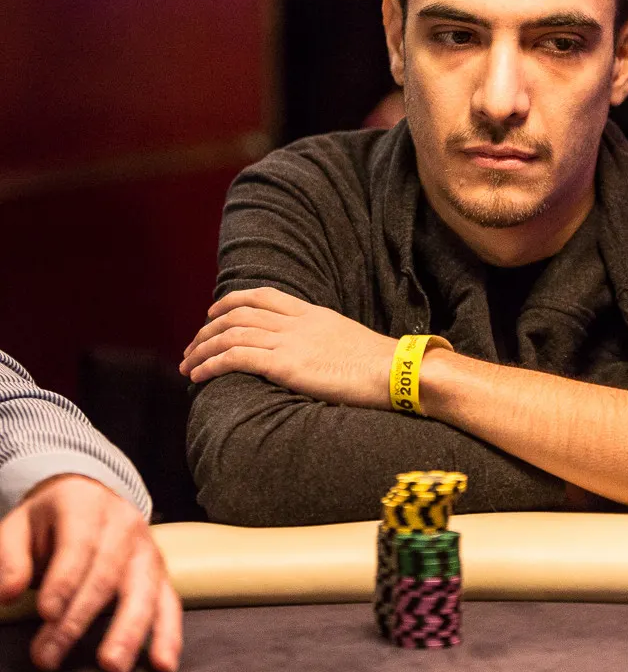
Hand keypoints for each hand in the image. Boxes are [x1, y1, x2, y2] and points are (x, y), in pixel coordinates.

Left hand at [0, 475, 181, 671]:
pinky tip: (163, 664)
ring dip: (129, 630)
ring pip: (144, 591)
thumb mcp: (19, 527)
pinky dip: (168, 634)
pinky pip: (169, 603)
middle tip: (50, 657)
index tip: (46, 613)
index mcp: (87, 507)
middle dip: (79, 618)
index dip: (64, 580)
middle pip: (108, 574)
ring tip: (112, 666)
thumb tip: (8, 594)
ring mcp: (147, 550)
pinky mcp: (160, 573)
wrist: (91, 499)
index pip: (79, 545)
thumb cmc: (51, 521)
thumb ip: (10, 558)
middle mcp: (124, 525)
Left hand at [180, 287, 397, 408]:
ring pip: (230, 334)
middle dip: (208, 328)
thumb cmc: (381, 365)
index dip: (231, 301)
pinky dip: (211, 364)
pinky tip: (199, 375)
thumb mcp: (348, 340)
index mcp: (312, 313)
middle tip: (192, 346)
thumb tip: (316, 354)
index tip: (214, 312)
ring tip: (187, 364)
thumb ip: (325, 341)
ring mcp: (290, 342)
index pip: (263, 296)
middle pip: (238, 313)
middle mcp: (296, 322)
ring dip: (202, 349)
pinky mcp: (286, 366)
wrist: (396, 370)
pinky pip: (236, 359)